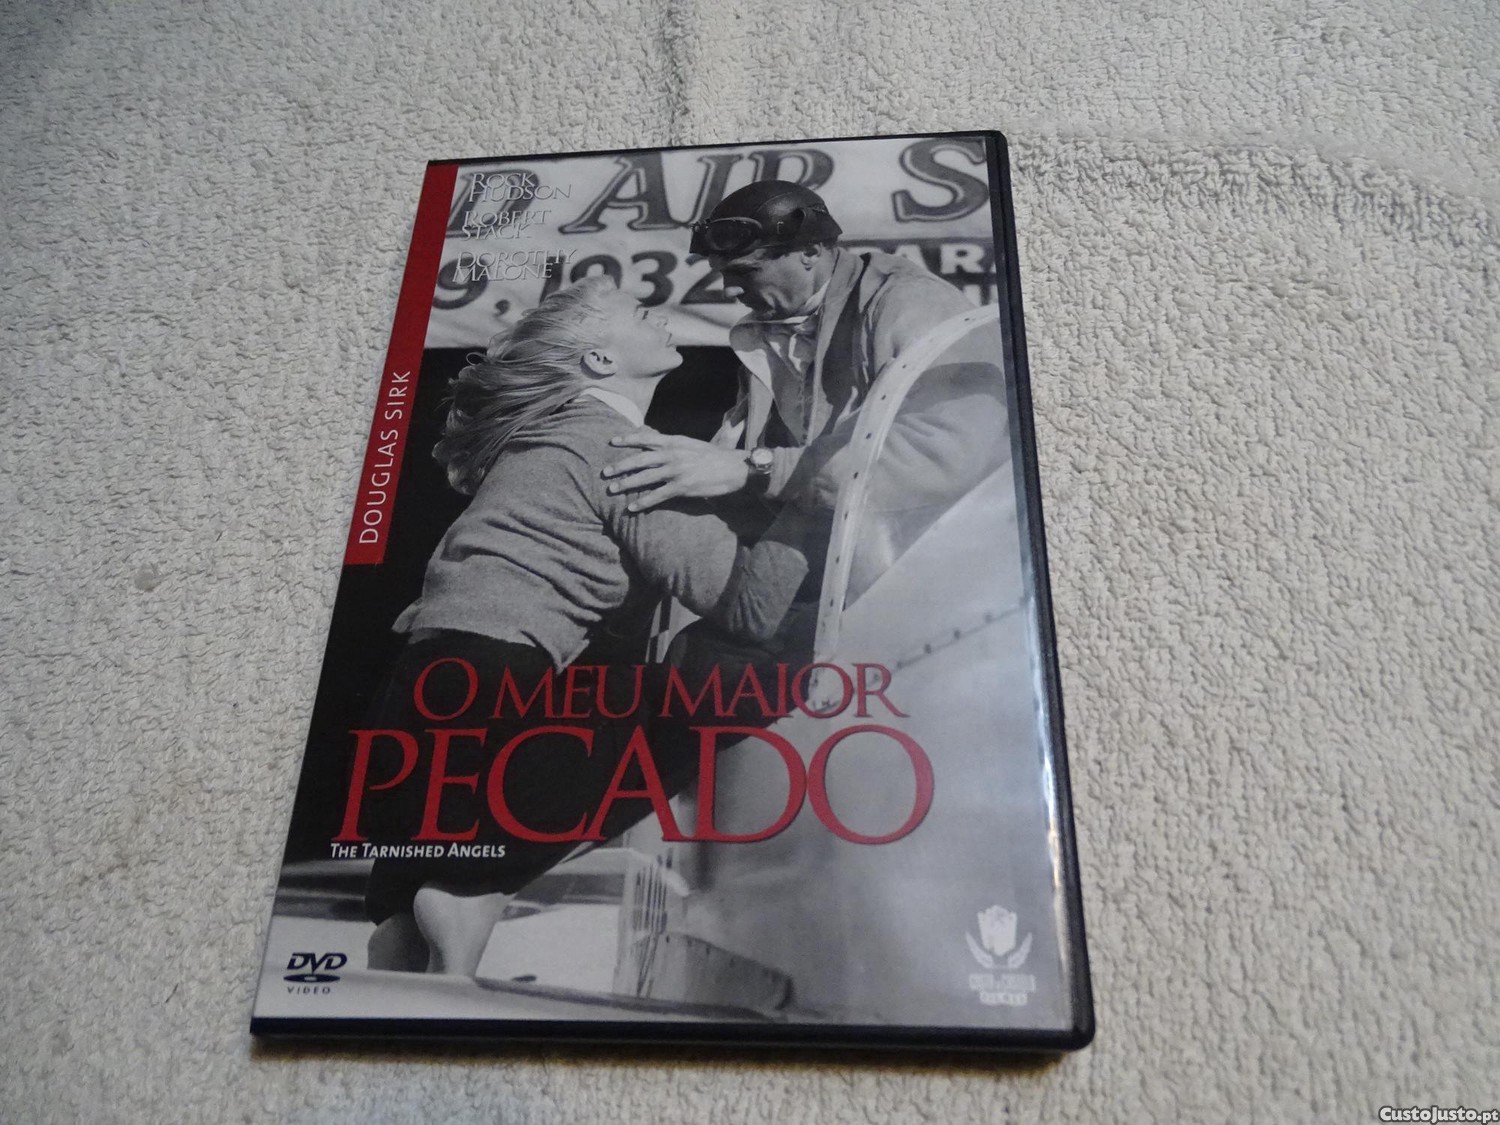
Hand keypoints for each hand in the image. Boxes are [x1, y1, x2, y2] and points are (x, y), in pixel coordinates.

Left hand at [603, 428, 750, 510]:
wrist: (734, 468)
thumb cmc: (713, 457)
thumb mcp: (690, 444)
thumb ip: (672, 443)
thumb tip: (653, 439)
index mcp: (675, 442)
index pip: (646, 438)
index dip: (628, 439)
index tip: (613, 441)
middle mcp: (673, 454)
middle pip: (640, 459)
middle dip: (621, 466)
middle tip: (606, 472)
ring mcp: (677, 471)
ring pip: (645, 477)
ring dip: (627, 484)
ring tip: (612, 489)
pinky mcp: (683, 487)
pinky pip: (658, 496)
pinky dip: (643, 502)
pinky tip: (632, 507)